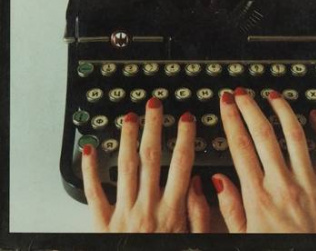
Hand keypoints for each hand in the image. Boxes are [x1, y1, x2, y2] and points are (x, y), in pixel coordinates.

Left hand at [81, 98, 209, 232]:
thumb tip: (200, 183)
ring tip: (128, 118)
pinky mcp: (102, 224)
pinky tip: (89, 150)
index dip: (184, 138)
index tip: (185, 119)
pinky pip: (94, 194)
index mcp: (171, 211)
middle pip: (151, 158)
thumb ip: (200, 214)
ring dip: (127, 139)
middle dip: (153, 127)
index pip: (181, 164)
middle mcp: (147, 207)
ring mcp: (123, 214)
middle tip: (153, 105)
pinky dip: (90, 171)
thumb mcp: (196, 241)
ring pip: (125, 167)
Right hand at [212, 89, 315, 232]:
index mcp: (259, 197)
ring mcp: (308, 184)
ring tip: (273, 95)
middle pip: (264, 134)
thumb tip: (217, 181)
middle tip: (241, 92)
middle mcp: (283, 185)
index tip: (225, 103)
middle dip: (250, 107)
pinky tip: (314, 116)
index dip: (231, 119)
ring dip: (282, 110)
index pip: (240, 146)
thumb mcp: (243, 238)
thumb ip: (229, 209)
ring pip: (295, 135)